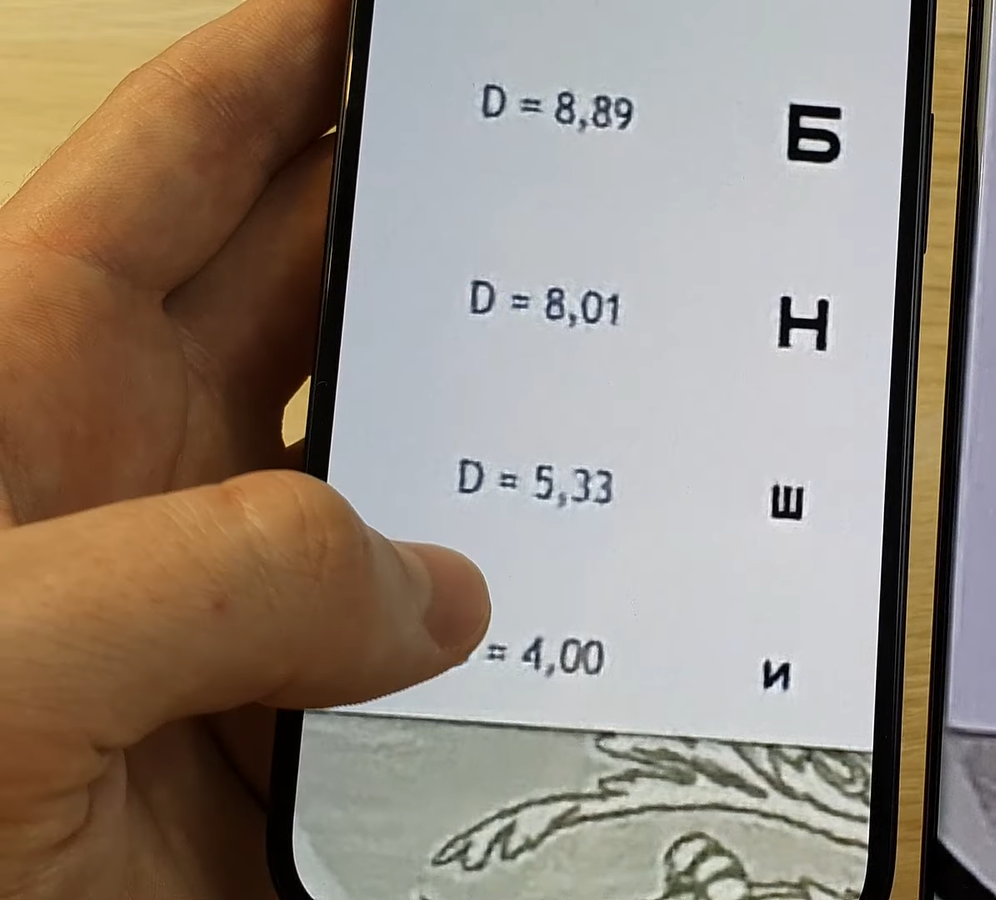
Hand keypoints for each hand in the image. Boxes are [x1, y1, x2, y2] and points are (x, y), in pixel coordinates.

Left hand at [0, 1, 491, 898]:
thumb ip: (207, 575)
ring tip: (615, 380)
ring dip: (497, 442)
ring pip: (402, 482)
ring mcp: (228, 618)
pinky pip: (432, 659)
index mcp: (30, 394)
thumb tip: (429, 589)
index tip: (389, 10)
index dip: (284, 65)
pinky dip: (508, 633)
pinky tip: (579, 603)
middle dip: (435, 225)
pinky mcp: (291, 745)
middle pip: (319, 297)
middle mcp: (141, 488)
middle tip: (567, 168)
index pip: (178, 170)